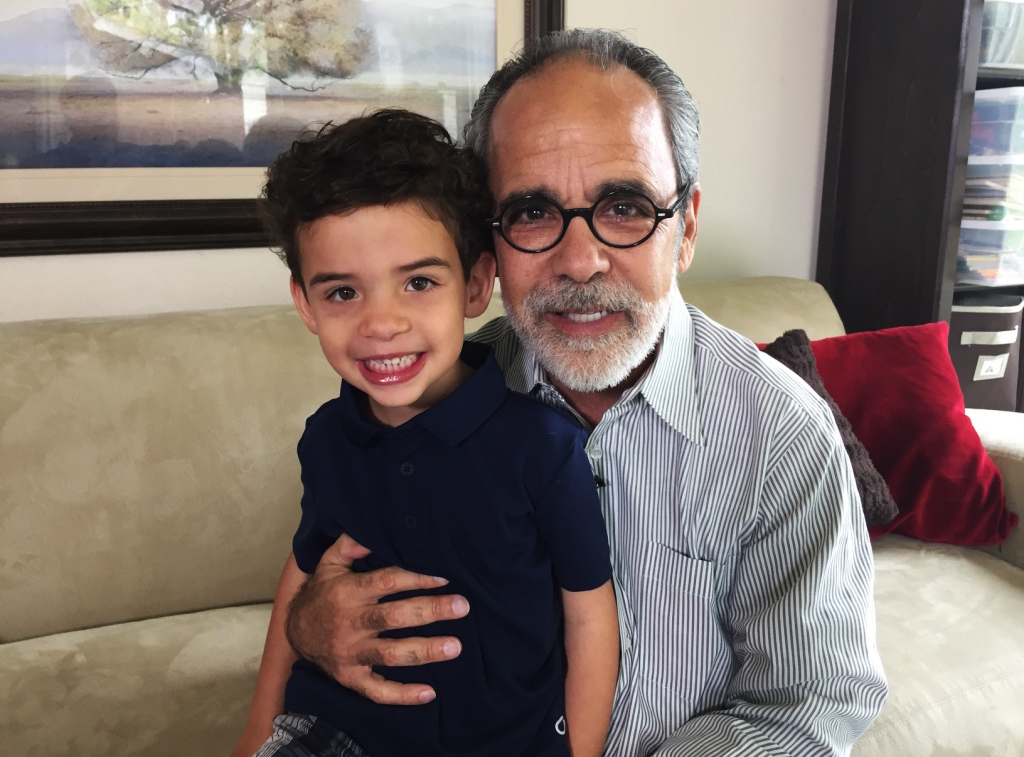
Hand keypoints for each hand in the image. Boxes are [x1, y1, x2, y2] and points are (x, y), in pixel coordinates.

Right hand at [284, 533, 468, 704]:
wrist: (294, 632)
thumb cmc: (322, 593)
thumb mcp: (330, 563)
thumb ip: (351, 544)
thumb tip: (372, 528)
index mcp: (348, 592)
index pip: (387, 582)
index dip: (417, 578)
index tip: (444, 578)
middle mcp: (350, 623)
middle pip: (394, 617)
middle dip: (430, 612)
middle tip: (462, 607)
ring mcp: (351, 653)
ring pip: (391, 654)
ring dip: (425, 651)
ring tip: (455, 647)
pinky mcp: (351, 677)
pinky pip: (377, 691)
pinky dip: (402, 695)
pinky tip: (429, 693)